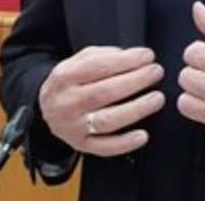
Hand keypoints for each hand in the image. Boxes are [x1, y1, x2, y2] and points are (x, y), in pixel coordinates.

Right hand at [38, 46, 164, 156]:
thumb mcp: (79, 60)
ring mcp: (73, 126)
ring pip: (107, 120)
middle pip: (104, 93)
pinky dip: (125, 143)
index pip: (97, 67)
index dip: (125, 61)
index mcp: (64, 77)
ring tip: (156, 98)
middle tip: (155, 73)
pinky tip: (142, 135)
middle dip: (135, 81)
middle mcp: (67, 103)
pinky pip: (104, 148)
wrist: (48, 108)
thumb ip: (103, 55)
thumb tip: (132, 56)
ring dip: (136, 109)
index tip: (147, 56)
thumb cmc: (72, 81)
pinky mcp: (81, 144)